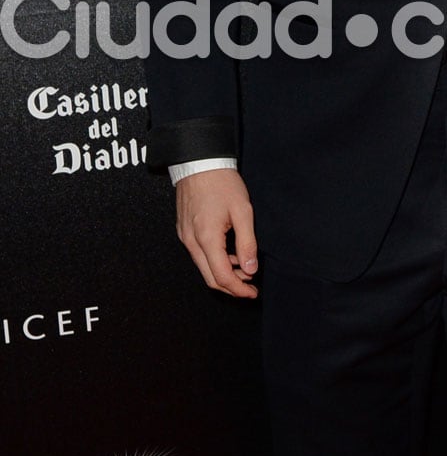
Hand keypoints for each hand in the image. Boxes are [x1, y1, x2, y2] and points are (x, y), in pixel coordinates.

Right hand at [175, 168, 257, 298]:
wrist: (199, 163)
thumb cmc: (221, 183)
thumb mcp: (243, 212)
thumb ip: (247, 243)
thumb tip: (251, 269)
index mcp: (206, 238)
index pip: (222, 277)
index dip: (239, 289)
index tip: (253, 292)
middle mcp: (191, 241)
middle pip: (210, 278)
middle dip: (232, 287)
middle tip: (250, 287)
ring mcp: (185, 237)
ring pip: (204, 268)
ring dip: (224, 274)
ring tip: (245, 269)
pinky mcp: (184, 231)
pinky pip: (199, 255)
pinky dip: (215, 261)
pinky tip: (231, 255)